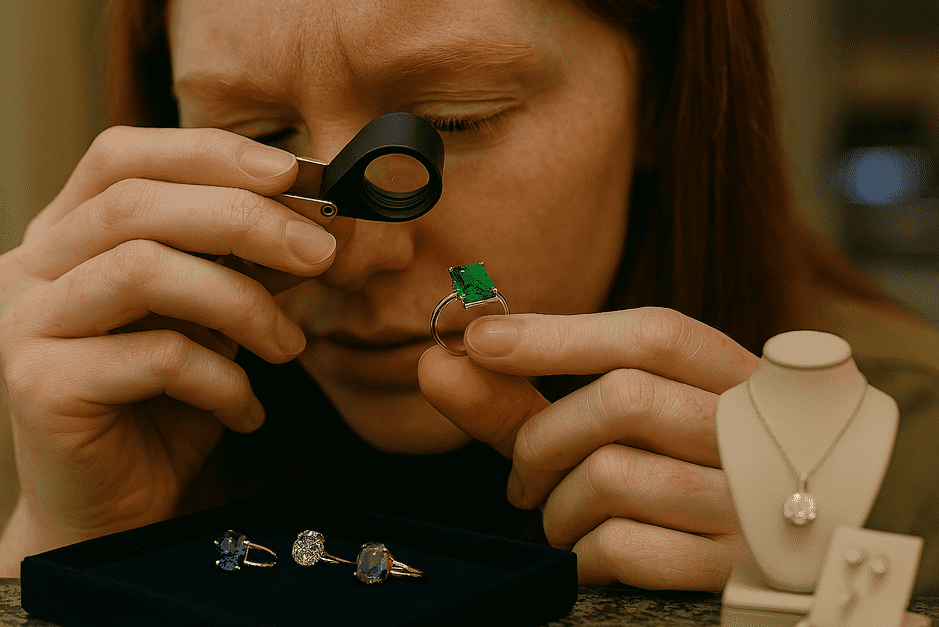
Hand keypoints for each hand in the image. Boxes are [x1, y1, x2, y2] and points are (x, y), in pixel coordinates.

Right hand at [0, 126, 335, 567]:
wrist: (119, 508)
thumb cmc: (168, 402)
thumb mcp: (217, 316)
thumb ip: (248, 263)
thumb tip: (314, 221)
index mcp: (68, 234)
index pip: (122, 157)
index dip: (207, 153)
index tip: (291, 171)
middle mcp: (32, 266)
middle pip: (137, 204)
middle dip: (246, 219)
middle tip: (321, 252)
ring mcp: (25, 322)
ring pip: (144, 269)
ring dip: (241, 302)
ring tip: (288, 347)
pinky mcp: (39, 384)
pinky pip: (155, 355)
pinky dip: (223, 378)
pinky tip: (247, 409)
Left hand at [419, 307, 758, 589]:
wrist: (777, 550)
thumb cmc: (666, 473)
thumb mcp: (609, 428)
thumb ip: (525, 396)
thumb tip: (438, 362)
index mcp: (731, 377)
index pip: (653, 334)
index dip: (558, 333)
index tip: (480, 341)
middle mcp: (751, 431)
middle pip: (623, 399)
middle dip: (540, 440)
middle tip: (520, 477)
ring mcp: (750, 502)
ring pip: (611, 476)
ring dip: (554, 507)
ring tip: (558, 518)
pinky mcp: (732, 568)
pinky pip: (623, 547)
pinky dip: (578, 555)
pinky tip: (584, 556)